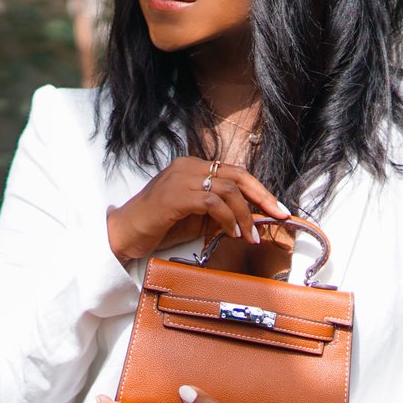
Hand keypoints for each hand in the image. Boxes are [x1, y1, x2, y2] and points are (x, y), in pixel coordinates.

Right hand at [106, 157, 289, 262]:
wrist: (123, 234)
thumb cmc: (158, 226)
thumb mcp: (195, 217)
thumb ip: (219, 212)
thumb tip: (251, 218)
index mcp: (192, 167)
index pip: (235, 173)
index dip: (260, 191)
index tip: (277, 209)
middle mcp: (187, 166)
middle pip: (237, 175)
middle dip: (263, 197)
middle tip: (280, 216)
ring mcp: (180, 178)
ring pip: (228, 189)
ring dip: (245, 215)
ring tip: (249, 236)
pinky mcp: (175, 195)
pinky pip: (212, 202)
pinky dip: (227, 218)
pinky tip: (231, 233)